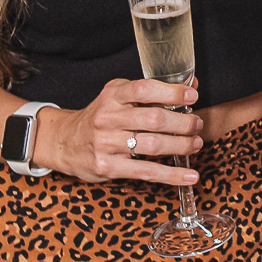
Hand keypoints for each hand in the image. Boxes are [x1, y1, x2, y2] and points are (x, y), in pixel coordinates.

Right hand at [38, 78, 202, 184]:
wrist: (64, 142)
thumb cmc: (99, 116)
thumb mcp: (117, 95)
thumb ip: (149, 91)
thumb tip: (190, 85)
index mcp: (112, 96)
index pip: (144, 90)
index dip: (171, 92)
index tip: (192, 96)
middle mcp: (108, 118)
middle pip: (153, 120)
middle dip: (182, 123)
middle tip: (197, 124)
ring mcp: (107, 144)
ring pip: (153, 145)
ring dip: (181, 145)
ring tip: (196, 144)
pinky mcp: (108, 167)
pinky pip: (146, 172)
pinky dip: (172, 175)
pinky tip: (190, 175)